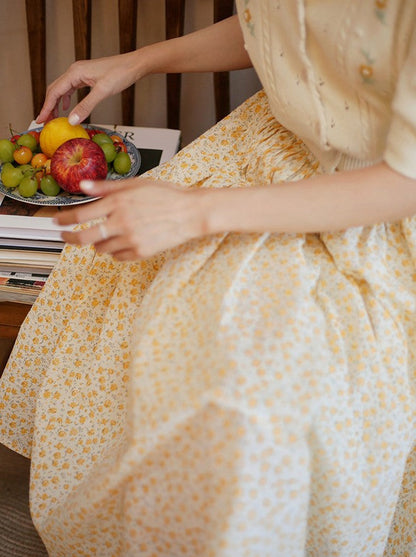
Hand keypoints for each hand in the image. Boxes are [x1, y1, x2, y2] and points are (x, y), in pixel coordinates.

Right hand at [36, 51, 140, 124]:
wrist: (133, 65)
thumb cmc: (120, 74)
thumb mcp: (102, 92)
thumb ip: (86, 107)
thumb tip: (71, 121)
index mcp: (75, 72)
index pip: (54, 92)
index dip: (46, 107)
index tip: (40, 120)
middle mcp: (75, 71)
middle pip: (54, 90)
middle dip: (48, 106)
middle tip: (44, 122)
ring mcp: (80, 73)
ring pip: (62, 89)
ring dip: (56, 103)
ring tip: (54, 118)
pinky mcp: (87, 77)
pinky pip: (71, 88)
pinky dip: (66, 98)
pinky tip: (67, 107)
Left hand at [54, 178, 209, 259]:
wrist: (190, 213)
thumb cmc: (166, 195)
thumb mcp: (135, 184)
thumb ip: (107, 187)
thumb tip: (83, 187)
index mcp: (118, 203)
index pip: (80, 215)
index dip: (64, 220)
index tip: (57, 222)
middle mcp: (121, 223)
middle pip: (84, 238)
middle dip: (69, 238)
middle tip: (65, 237)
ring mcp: (131, 240)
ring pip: (101, 248)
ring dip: (98, 242)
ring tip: (107, 234)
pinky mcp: (140, 252)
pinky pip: (118, 257)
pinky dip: (115, 251)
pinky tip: (123, 241)